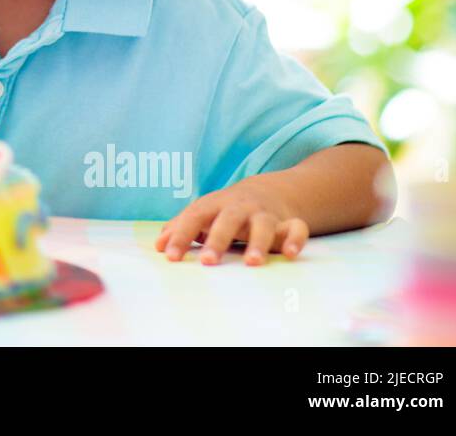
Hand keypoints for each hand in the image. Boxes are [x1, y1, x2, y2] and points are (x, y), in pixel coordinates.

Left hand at [154, 177, 309, 265]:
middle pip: (227, 219)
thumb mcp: (202, 214)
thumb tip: (159, 245)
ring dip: (257, 242)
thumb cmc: (224, 210)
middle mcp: (239, 208)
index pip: (194, 217)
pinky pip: (296, 228)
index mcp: (214, 205)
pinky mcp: (288, 223)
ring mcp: (264, 214)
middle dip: (217, 239)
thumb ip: (181, 228)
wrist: (266, 192)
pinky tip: (289, 255)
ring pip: (262, 224)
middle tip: (208, 261)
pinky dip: (295, 240)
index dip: (181, 235)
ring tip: (252, 263)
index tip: (171, 256)